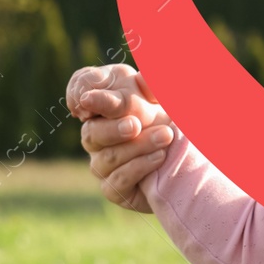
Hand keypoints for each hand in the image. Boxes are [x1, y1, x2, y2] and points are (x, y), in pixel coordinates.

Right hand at [67, 64, 172, 213]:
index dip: (84, 97)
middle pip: (92, 133)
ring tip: (165, 136)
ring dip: (138, 146)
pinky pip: (118, 180)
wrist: (182, 159)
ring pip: (108, 157)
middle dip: (114, 128)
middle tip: (136, 124)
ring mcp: (101, 164)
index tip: (89, 99)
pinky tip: (159, 156)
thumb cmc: (165, 120)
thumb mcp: (161, 101)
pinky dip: (140, 166)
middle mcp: (95, 136)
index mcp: (100, 108)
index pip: (81, 97)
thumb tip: (144, 75)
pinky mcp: (113, 189)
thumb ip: (151, 87)